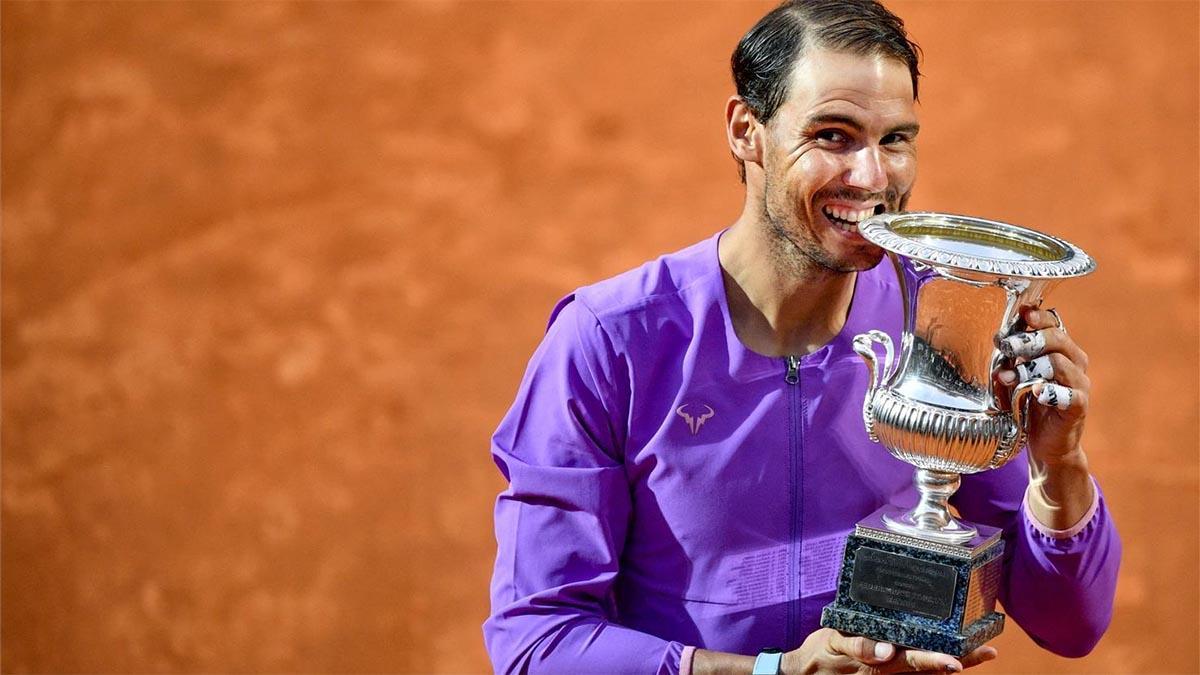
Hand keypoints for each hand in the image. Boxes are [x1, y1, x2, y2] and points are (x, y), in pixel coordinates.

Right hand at [781, 628, 996, 673]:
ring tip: (981, 653)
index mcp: (880, 662)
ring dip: (952, 664)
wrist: (806, 673)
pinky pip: (911, 674)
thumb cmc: (821, 654)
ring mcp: (888, 674)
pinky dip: (932, 670)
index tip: (959, 660)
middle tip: (988, 652)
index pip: (915, 660)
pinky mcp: (884, 672)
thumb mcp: (834, 642)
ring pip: (925, 672)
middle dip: (960, 660)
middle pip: (930, 668)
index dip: (938, 659)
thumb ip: (858, 646)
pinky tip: (951, 663)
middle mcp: (890, 671)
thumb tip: (884, 650)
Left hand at [994, 306, 1089, 463]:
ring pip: (1059, 363)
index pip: (1054, 325)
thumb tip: (998, 340)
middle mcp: (1074, 363)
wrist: (1045, 443)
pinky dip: (1052, 391)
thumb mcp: (1014, 377)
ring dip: (1030, 367)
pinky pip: (1070, 395)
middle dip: (1029, 340)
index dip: (1039, 317)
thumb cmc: (1027, 404)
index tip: (1022, 314)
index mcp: (1060, 351)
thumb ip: (1010, 360)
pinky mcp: (1078, 407)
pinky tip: (1037, 392)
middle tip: (1007, 346)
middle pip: (1058, 339)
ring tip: (1008, 377)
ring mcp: (1079, 385)